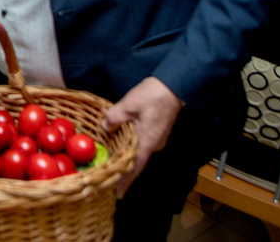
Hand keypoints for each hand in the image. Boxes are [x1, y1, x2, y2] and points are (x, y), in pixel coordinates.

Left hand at [103, 76, 182, 196]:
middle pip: (136, 160)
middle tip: (108, 175)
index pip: (135, 167)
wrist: (173, 86)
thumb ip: (114, 117)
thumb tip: (105, 127)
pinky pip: (141, 142)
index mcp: (147, 141)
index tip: (119, 194)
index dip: (126, 181)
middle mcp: (154, 144)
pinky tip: (120, 140)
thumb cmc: (153, 95)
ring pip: (138, 150)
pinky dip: (130, 144)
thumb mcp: (129, 104)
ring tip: (111, 159)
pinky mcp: (156, 131)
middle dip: (123, 169)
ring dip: (125, 154)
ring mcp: (157, 138)